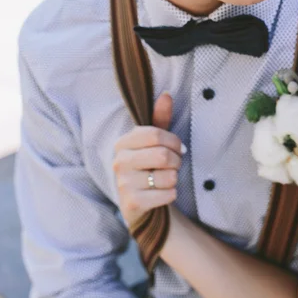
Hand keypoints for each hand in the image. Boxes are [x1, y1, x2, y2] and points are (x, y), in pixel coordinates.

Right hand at [113, 92, 183, 226]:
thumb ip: (160, 119)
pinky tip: (162, 193)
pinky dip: (172, 194)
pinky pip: (167, 194)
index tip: (178, 148)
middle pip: (163, 155)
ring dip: (175, 178)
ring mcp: (123, 183)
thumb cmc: (148, 167)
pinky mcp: (132, 203)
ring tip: (166, 179)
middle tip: (173, 165)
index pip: (156, 134)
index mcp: (123, 143)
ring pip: (168, 176)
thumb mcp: (153, 142)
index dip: (174, 141)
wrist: (139, 203)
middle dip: (177, 161)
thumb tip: (166, 94)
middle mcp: (119, 161)